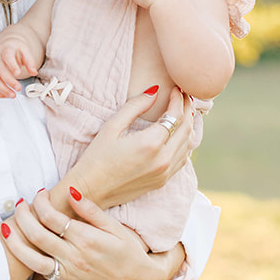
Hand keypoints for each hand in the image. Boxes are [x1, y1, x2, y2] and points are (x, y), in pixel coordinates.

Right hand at [0, 38, 40, 98]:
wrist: (6, 46)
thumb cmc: (14, 49)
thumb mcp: (24, 50)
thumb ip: (30, 61)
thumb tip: (34, 72)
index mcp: (6, 50)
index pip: (7, 56)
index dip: (12, 65)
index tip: (18, 73)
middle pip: (0, 70)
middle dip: (9, 81)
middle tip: (18, 87)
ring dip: (3, 89)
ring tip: (13, 95)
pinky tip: (5, 95)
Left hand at [13, 190, 173, 279]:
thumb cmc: (127, 250)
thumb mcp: (114, 226)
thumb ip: (91, 210)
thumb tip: (70, 191)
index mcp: (86, 238)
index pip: (53, 216)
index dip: (41, 202)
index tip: (39, 194)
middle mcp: (74, 257)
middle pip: (38, 234)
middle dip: (23, 217)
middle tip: (19, 205)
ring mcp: (69, 275)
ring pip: (33, 260)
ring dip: (15, 244)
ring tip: (5, 230)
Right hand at [74, 87, 196, 207]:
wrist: (90, 190)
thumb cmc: (96, 157)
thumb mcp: (112, 126)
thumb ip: (135, 106)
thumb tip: (154, 91)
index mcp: (150, 143)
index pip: (175, 116)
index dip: (177, 100)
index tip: (175, 89)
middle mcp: (163, 160)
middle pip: (186, 129)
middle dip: (187, 109)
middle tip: (183, 96)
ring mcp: (164, 173)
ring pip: (188, 145)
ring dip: (189, 126)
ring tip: (184, 111)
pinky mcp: (162, 181)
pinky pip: (183, 159)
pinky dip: (185, 143)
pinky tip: (179, 134)